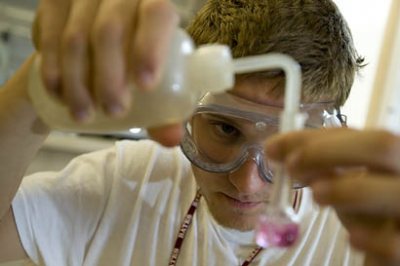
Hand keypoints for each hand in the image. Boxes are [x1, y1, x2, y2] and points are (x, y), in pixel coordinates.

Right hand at [32, 0, 181, 145]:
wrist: (96, 36)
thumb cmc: (134, 59)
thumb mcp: (153, 76)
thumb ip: (163, 108)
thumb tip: (172, 140)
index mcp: (154, 4)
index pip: (156, 14)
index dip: (150, 47)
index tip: (145, 85)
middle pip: (110, 31)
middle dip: (108, 78)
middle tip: (114, 110)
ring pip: (76, 37)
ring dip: (77, 82)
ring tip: (84, 113)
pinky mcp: (54, 2)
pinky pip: (49, 36)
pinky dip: (53, 70)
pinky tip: (59, 94)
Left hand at [266, 128, 399, 264]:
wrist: (391, 242)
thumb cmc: (365, 206)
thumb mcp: (343, 180)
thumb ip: (318, 163)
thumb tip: (275, 149)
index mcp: (394, 156)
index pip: (358, 134)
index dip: (316, 138)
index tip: (275, 146)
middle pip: (382, 146)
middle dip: (328, 151)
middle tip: (291, 165)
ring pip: (395, 190)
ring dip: (347, 189)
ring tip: (317, 196)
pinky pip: (398, 243)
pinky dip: (373, 239)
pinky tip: (352, 239)